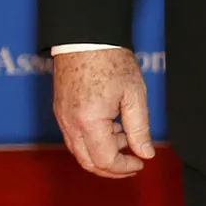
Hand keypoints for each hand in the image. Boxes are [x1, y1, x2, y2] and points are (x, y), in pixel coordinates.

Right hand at [53, 47, 155, 177]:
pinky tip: (110, 127)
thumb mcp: (134, 95)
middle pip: (88, 163)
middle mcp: (70, 124)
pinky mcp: (60, 110)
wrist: (85, 37)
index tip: (140, 163)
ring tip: (124, 137)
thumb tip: (145, 153)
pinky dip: (92, 142)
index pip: (105, 160)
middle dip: (112, 168)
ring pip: (79, 152)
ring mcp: (62, 117)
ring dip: (102, 154)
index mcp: (89, 122)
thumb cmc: (111, 60)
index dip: (125, 167)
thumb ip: (139, 128)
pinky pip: (73, 138)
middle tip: (133, 162)